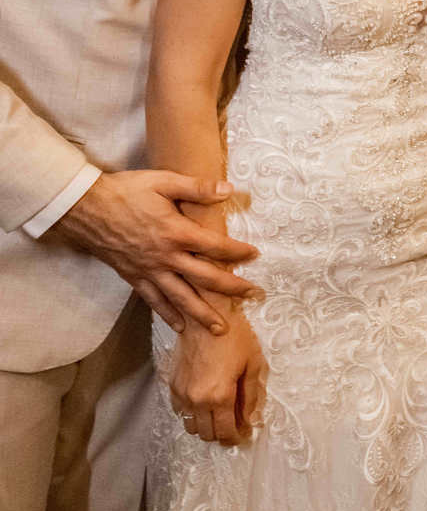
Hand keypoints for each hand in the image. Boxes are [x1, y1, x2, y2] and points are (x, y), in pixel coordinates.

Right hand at [55, 170, 258, 336]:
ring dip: (203, 314)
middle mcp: (166, 257)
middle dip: (231, 288)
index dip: (238, 252)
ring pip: (181, 298)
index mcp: (177, 232)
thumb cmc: (127, 191)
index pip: (215, 247)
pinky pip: (155, 301)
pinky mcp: (134, 278)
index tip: (255, 255)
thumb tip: (229, 190)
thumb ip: (197, 187)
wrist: (87, 208)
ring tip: (221, 329)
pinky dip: (169, 315)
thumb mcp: (163, 180)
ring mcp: (150, 271)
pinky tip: (180, 327)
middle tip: (253, 296)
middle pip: (204, 278)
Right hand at [171, 313, 265, 445]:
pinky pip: (180, 411)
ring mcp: (183, 393)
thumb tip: (249, 420)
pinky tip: (204, 403)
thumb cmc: (234, 335)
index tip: (243, 435)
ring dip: (205, 426)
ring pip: (191, 426)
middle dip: (222, 434)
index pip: (226, 432)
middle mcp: (197, 399)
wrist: (206, 314)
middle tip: (233, 425)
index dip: (236, 438)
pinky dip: (191, 413)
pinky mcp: (174, 384)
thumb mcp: (252, 365)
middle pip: (207, 434)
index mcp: (219, 396)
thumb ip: (251, 397)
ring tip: (218, 415)